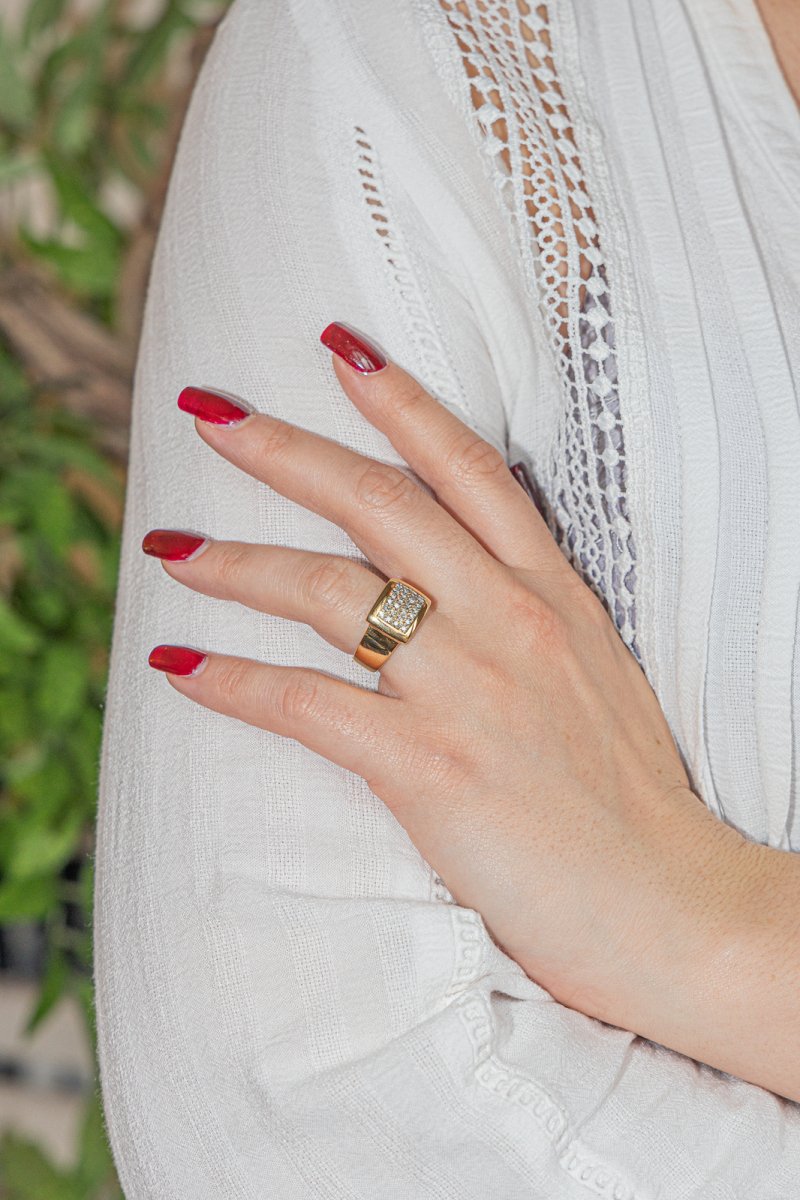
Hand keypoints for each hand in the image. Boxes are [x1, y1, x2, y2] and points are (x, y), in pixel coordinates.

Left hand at [142, 321, 756, 1028]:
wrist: (665, 898)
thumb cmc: (625, 791)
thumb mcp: (592, 667)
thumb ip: (528, 611)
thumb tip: (452, 579)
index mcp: (550, 590)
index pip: (468, 469)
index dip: (400, 402)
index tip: (338, 350)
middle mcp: (506, 620)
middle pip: (377, 505)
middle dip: (284, 451)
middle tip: (210, 415)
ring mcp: (467, 689)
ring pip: (327, 592)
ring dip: (236, 563)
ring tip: (174, 552)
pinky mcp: (429, 767)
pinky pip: (307, 705)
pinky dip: (233, 683)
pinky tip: (181, 666)